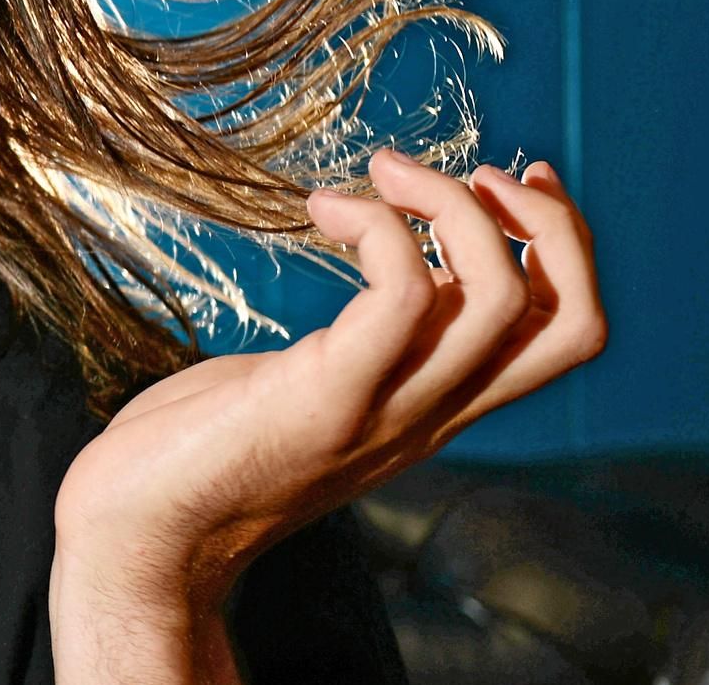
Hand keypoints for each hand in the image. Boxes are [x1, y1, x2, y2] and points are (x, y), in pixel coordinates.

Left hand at [48, 151, 606, 654]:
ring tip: (384, 172)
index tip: (513, 180)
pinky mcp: (325, 399)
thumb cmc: (201, 446)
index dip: (565, 246)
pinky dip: (378, 229)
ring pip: (500, 300)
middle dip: (549, 224)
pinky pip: (403, 298)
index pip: (565, 334)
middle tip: (476, 170)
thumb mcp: (309, 382)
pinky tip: (323, 208)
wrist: (139, 537)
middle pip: (570, 322)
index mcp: (436, 407)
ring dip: (455, 205)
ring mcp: (385, 413)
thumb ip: (360, 341)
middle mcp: (431, 415)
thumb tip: (378, 260)